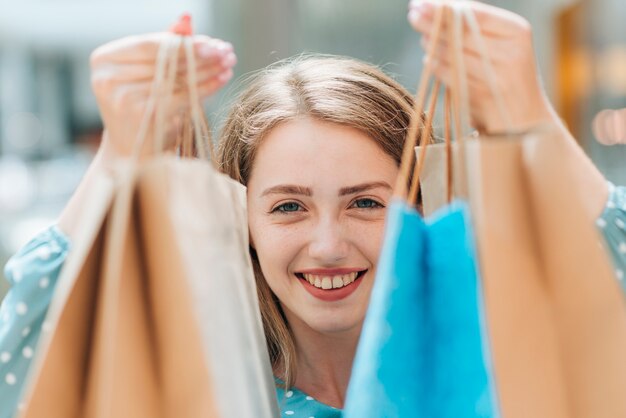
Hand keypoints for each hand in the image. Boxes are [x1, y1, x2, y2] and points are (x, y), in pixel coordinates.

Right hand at [90, 33, 235, 159]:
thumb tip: (186, 18)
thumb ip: (163, 47)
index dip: (185, 42)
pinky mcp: (142, 116)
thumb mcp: (148, 76)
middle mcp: (107, 79)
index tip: (212, 42)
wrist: (134, 155)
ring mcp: (123, 98)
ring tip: (228, 63)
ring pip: (177, 78)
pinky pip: (183, 96)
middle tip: (227, 51)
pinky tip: (223, 79)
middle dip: (200, 55)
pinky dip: (206, 87)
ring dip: (208, 69)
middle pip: (166, 60)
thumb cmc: (143, 110)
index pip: (151, 44)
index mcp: (103, 61)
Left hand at [408, 0, 553, 132]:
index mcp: (517, 33)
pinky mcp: (481, 98)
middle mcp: (510, 54)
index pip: (475, 13)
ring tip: (423, 37)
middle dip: (432, 23)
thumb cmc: (508, 75)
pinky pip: (449, 77)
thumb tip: (441, 5)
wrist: (525, 118)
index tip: (421, 3)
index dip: (444, 7)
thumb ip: (477, 26)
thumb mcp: (504, 46)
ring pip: (452, 55)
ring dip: (432, 44)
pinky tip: (429, 59)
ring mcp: (496, 78)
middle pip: (460, 33)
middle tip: (412, 15)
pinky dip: (436, 66)